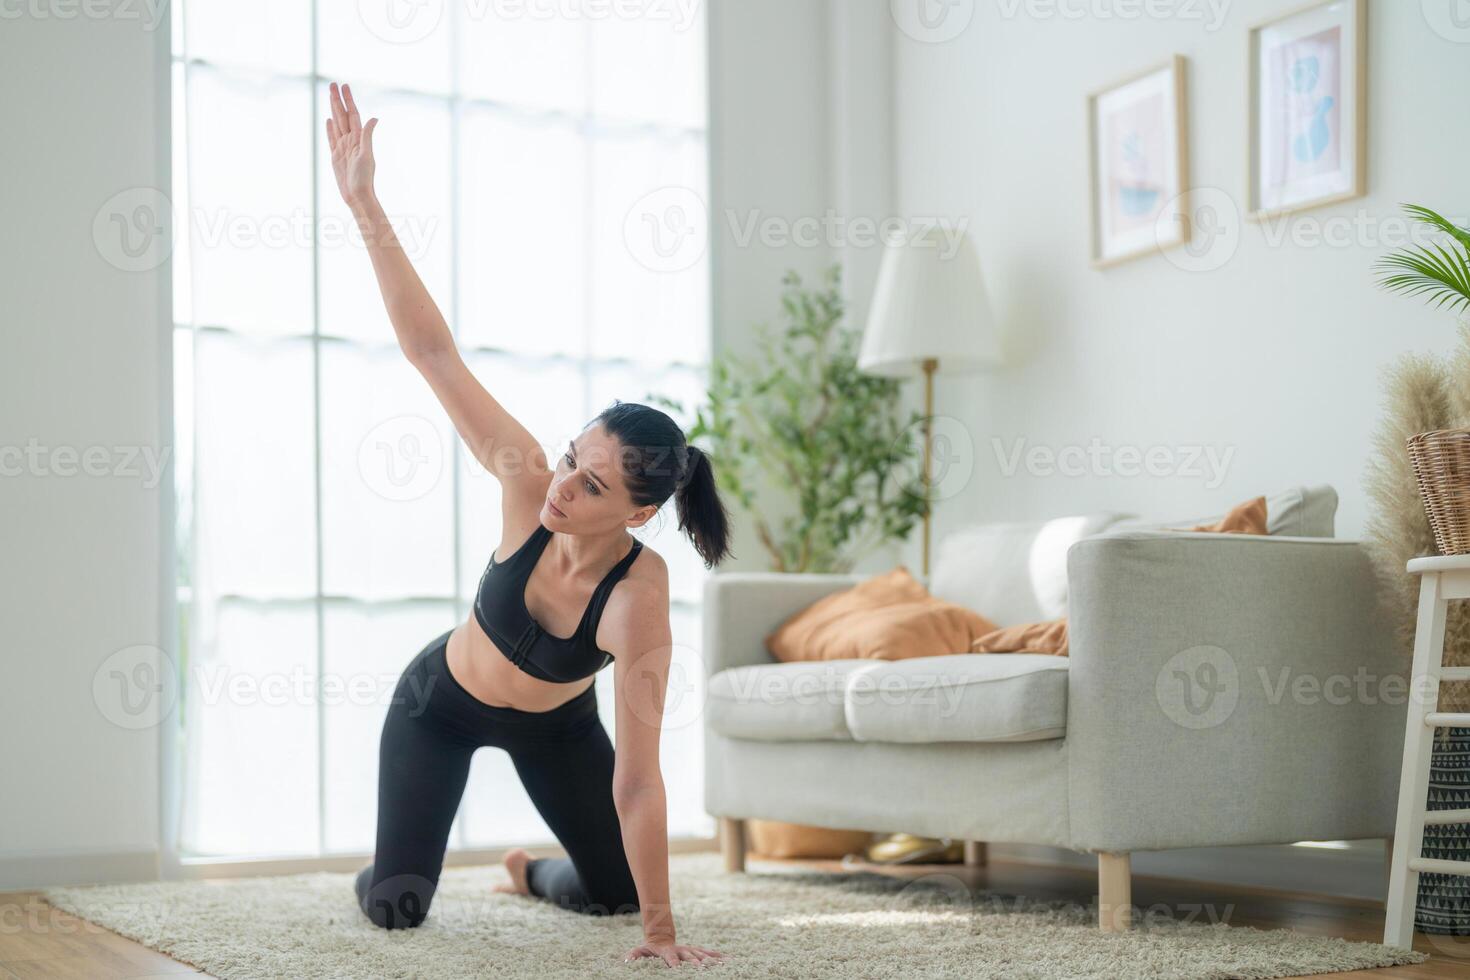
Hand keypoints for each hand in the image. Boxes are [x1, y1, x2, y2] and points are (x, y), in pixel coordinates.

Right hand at [325, 81, 377, 208]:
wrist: (357, 195)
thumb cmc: (364, 178)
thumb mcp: (366, 155)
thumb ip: (367, 136)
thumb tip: (374, 118)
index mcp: (358, 138)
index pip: (352, 114)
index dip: (348, 100)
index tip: (344, 86)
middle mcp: (350, 140)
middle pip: (342, 115)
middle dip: (338, 99)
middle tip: (332, 84)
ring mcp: (342, 147)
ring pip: (336, 123)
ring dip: (333, 109)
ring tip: (330, 96)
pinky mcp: (335, 155)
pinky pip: (331, 138)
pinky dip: (329, 128)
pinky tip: (329, 119)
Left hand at [623, 937, 724, 967]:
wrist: (661, 937)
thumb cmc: (649, 949)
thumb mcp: (640, 951)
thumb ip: (633, 955)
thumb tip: (626, 960)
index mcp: (668, 952)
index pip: (671, 958)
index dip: (673, 963)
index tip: (677, 969)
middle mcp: (681, 950)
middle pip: (690, 957)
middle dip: (696, 963)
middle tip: (702, 969)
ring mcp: (690, 950)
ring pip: (702, 955)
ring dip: (711, 960)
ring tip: (722, 964)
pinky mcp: (696, 951)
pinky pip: (709, 953)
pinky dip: (719, 957)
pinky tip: (729, 959)